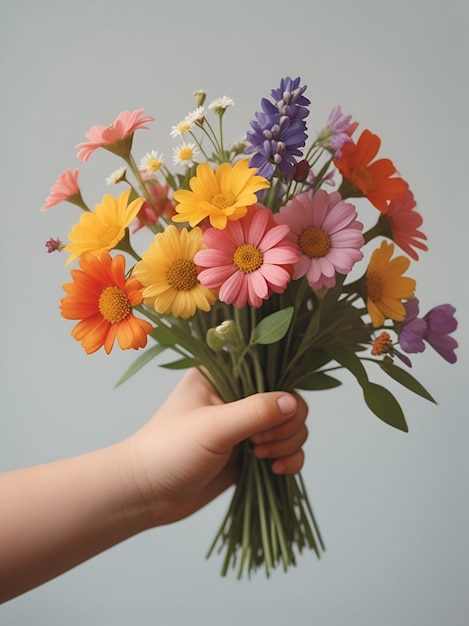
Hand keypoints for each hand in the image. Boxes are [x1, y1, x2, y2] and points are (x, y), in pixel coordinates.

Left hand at [123, 368, 307, 526]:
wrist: (145, 495)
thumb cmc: (169, 451)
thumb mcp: (213, 427)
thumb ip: (255, 412)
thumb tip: (294, 403)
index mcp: (222, 375)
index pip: (272, 372)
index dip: (280, 396)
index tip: (263, 421)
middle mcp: (237, 396)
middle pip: (288, 401)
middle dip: (285, 426)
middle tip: (258, 443)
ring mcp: (245, 425)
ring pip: (291, 426)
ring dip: (288, 443)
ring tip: (261, 457)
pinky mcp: (250, 452)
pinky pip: (286, 450)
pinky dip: (289, 459)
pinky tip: (276, 470)